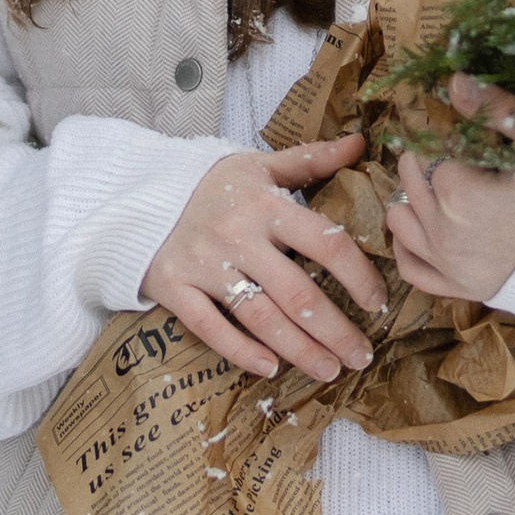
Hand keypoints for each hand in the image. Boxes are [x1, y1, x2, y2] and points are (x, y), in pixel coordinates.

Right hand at [140, 135, 388, 381]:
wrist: (138, 193)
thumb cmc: (210, 185)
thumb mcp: (259, 167)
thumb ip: (311, 159)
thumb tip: (359, 143)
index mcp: (265, 204)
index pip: (325, 240)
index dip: (357, 275)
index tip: (377, 302)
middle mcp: (237, 236)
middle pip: (297, 292)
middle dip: (334, 330)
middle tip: (361, 356)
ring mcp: (204, 265)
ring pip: (259, 317)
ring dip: (299, 350)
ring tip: (329, 371)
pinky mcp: (174, 288)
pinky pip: (210, 328)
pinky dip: (241, 352)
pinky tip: (271, 369)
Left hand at [384, 76, 514, 303]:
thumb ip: (503, 109)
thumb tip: (455, 81)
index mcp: (463, 195)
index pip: (432, 148)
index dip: (453, 134)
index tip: (478, 134)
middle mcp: (445, 234)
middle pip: (412, 180)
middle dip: (432, 160)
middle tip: (469, 155)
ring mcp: (452, 267)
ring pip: (401, 221)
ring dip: (414, 197)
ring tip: (447, 185)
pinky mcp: (463, 290)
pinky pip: (412, 269)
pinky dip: (408, 246)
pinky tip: (422, 225)